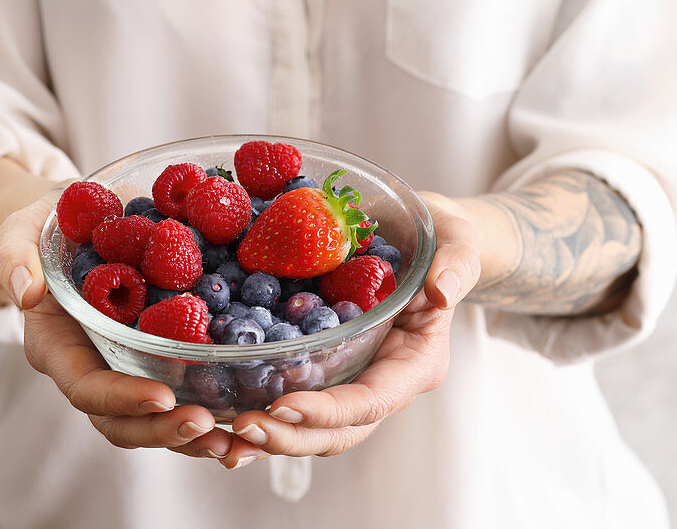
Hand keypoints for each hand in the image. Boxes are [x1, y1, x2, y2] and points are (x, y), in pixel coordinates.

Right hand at [0, 186, 236, 460]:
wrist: (86, 219)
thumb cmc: (51, 226)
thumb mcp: (23, 228)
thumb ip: (15, 254)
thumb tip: (27, 290)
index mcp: (60, 345)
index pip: (86, 387)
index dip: (122, 398)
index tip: (161, 397)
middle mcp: (98, 365)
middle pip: (125, 420)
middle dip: (165, 431)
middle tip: (209, 428)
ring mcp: (133, 364)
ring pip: (160, 417)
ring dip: (198, 434)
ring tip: (239, 438)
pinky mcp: (168, 352)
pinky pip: (190, 388)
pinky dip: (220, 405)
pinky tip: (256, 407)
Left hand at [222, 192, 480, 467]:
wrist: (429, 236)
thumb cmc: (446, 239)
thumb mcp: (458, 241)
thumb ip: (456, 264)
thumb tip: (443, 290)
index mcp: (416, 361)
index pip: (372, 401)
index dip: (329, 411)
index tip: (284, 406)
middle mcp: (385, 381)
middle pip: (338, 431)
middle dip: (289, 437)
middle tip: (240, 430)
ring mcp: (355, 379)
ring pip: (313, 429)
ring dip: (267, 438)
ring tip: (220, 439)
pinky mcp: (329, 368)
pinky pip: (295, 402)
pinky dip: (260, 413)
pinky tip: (219, 418)